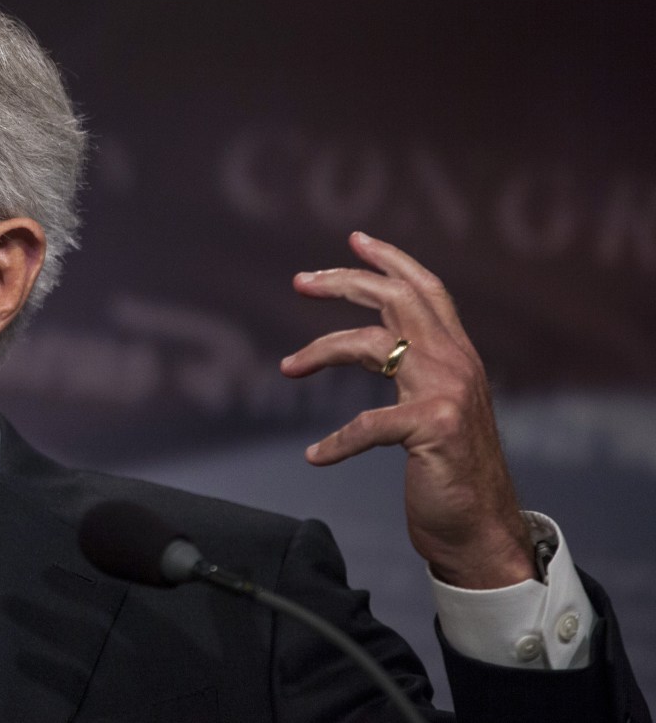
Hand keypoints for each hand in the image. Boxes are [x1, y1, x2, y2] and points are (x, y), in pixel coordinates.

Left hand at [279, 232, 534, 589]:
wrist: (484, 531)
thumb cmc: (452, 473)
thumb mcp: (439, 410)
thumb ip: (420, 374)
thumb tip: (379, 347)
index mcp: (459, 356)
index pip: (427, 290)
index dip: (392, 260)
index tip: (356, 239)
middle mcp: (457, 364)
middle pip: (395, 299)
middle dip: (344, 281)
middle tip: (301, 281)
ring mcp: (447, 393)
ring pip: (369, 346)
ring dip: (319, 350)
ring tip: (287, 366)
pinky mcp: (431, 428)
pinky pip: (365, 425)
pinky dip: (335, 442)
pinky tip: (315, 455)